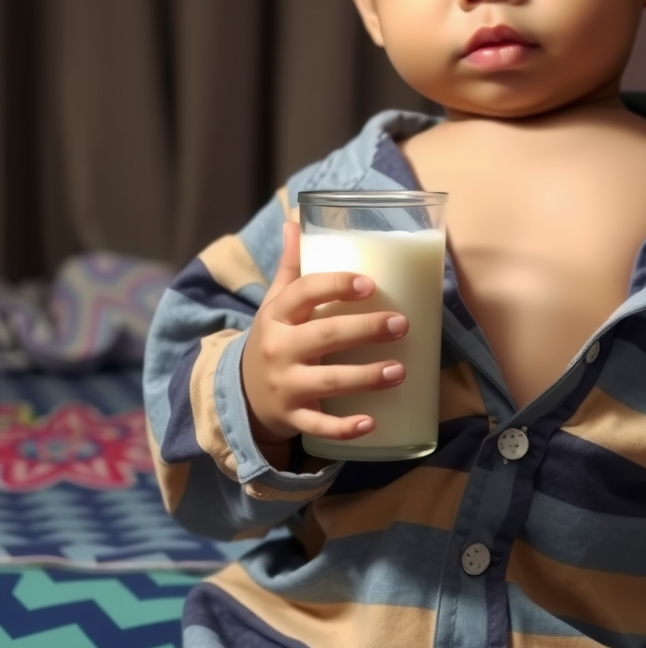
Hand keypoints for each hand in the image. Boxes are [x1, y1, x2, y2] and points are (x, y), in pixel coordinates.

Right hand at [241, 221, 407, 446]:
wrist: (240, 394)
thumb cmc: (273, 338)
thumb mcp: (274, 303)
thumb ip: (290, 266)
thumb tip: (296, 219)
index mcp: (277, 315)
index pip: (303, 293)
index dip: (336, 285)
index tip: (369, 283)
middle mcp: (279, 349)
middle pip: (325, 335)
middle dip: (366, 329)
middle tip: (403, 324)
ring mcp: (284, 385)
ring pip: (329, 381)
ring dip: (367, 377)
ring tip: (401, 371)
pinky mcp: (291, 417)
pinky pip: (319, 425)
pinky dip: (344, 428)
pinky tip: (371, 423)